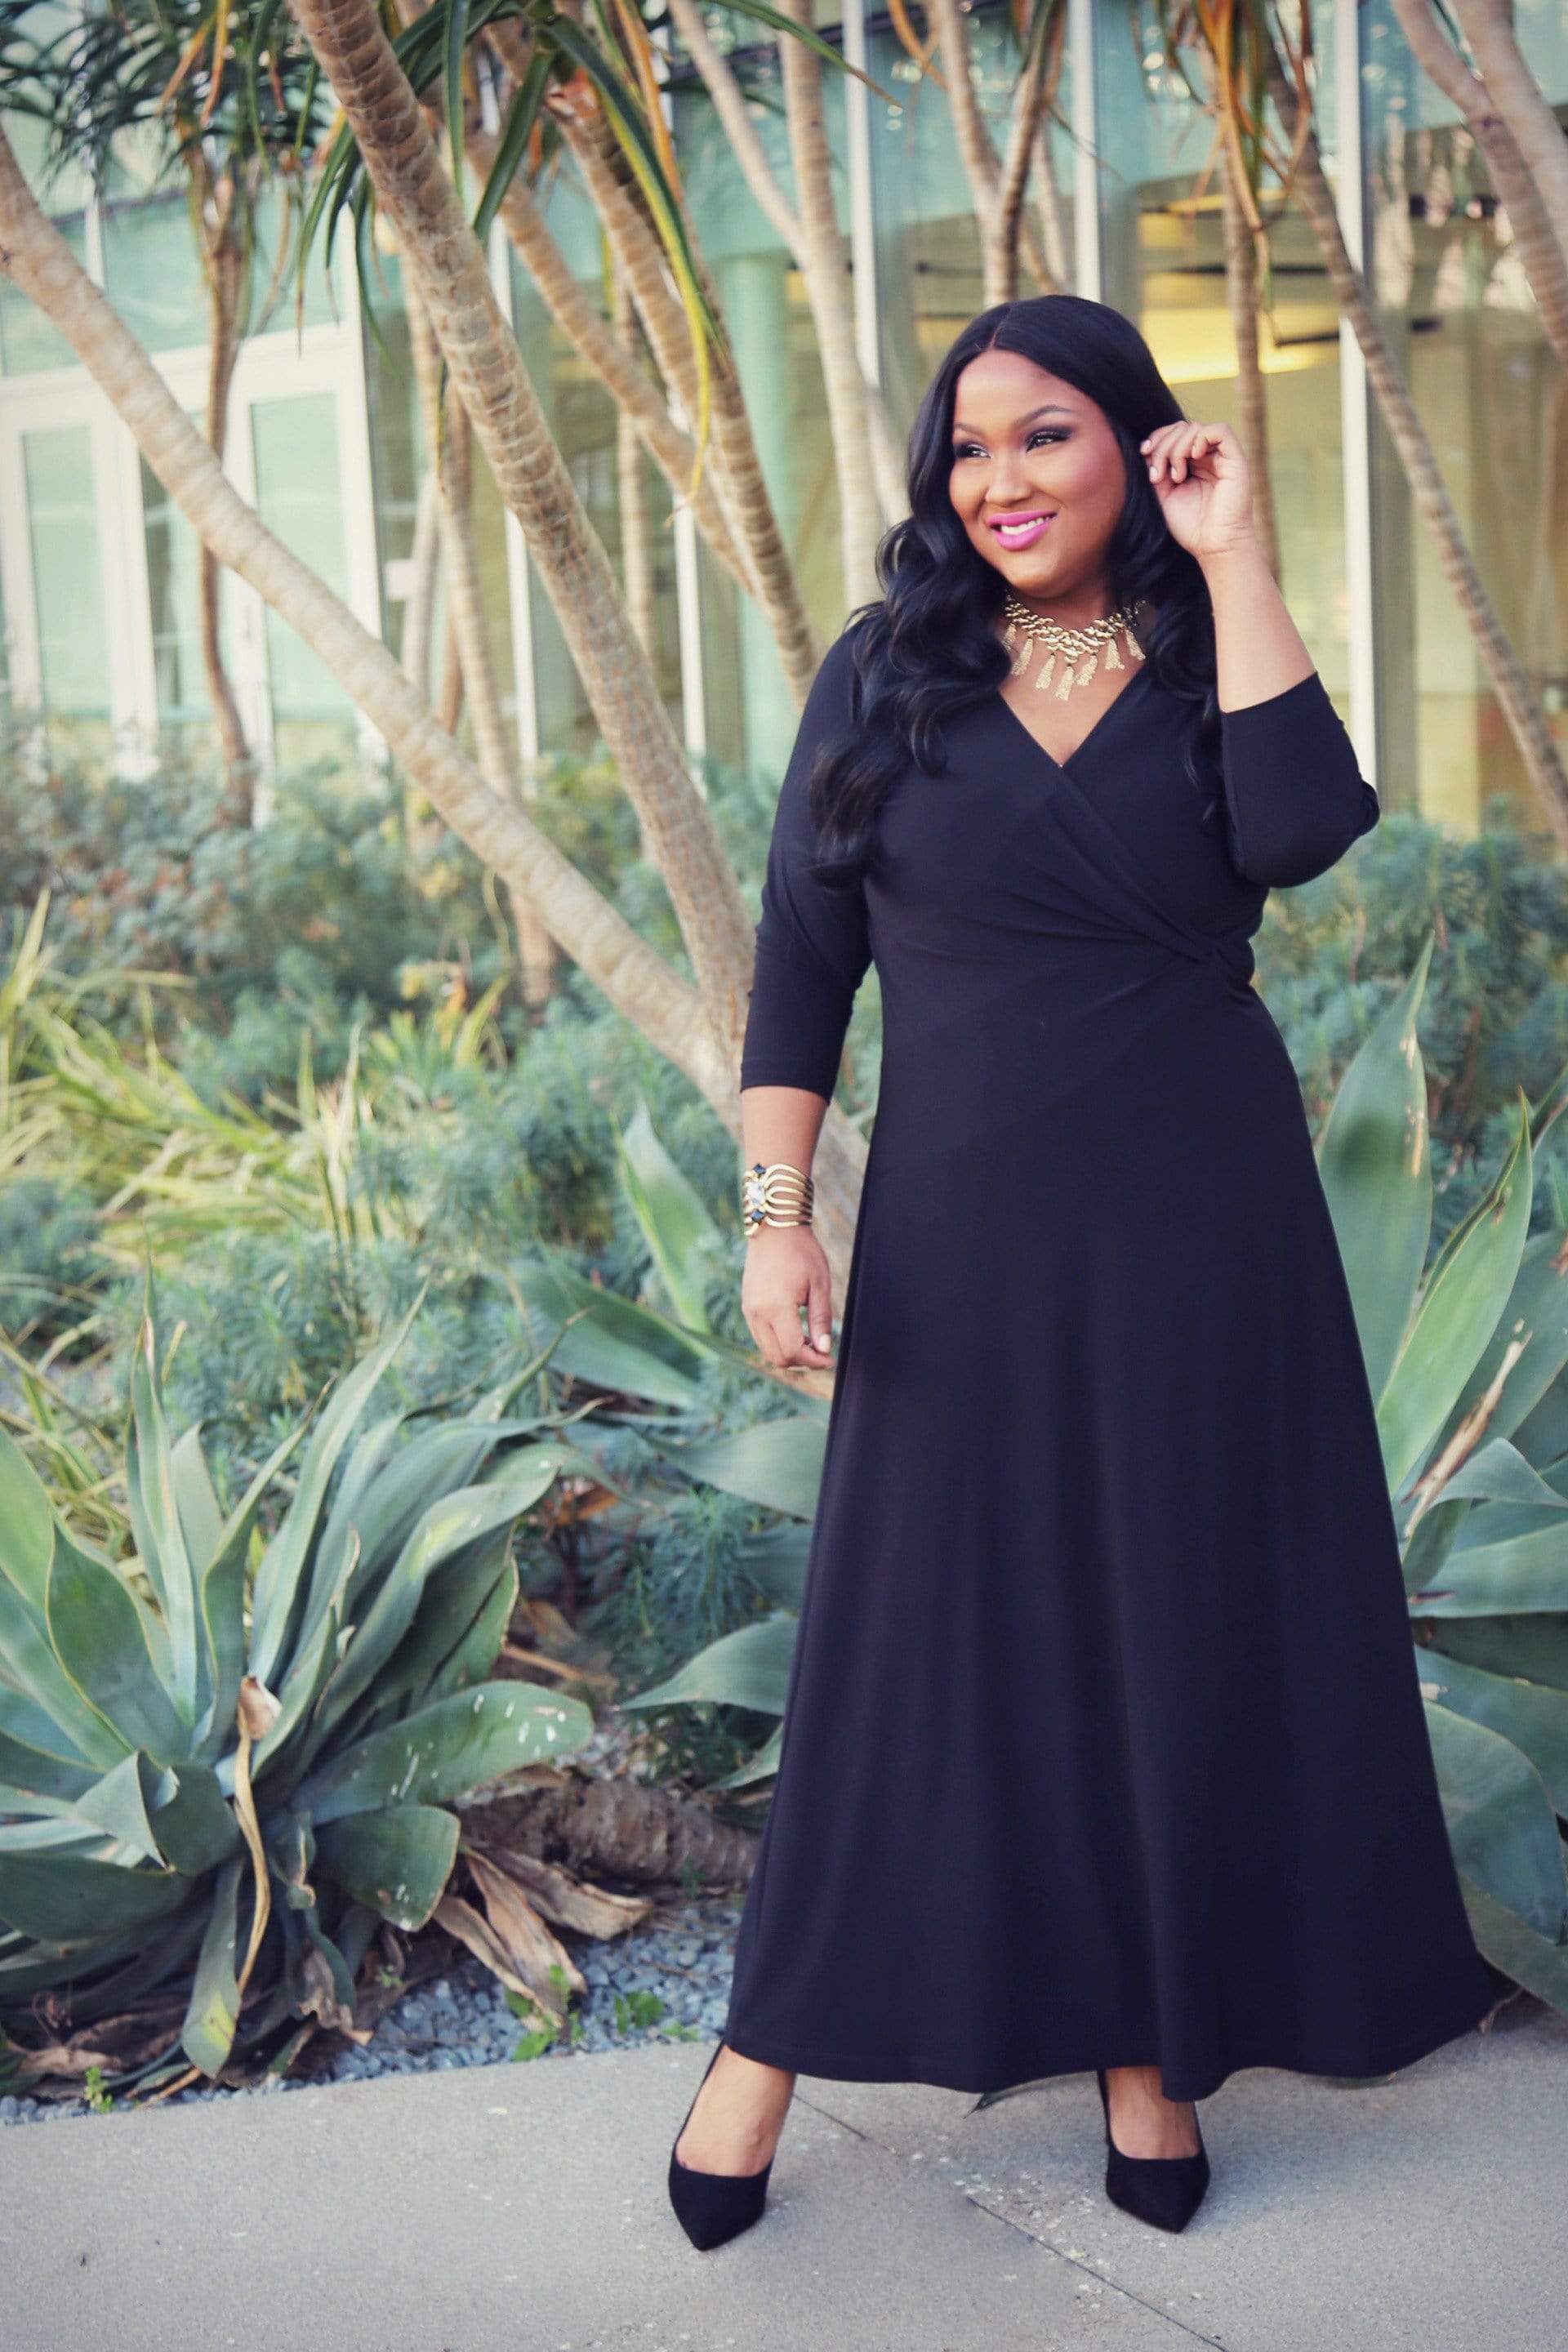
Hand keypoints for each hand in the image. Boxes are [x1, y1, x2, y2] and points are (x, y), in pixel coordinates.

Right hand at [742, 1226, 836, 1369]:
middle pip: (778, 1357)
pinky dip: (777, 1343)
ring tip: (809, 1342)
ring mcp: (749, 1311)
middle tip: (821, 1352)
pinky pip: (760, 1337)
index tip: (829, 1358)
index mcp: (777, 1307)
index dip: (814, 1361)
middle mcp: (758, 1313)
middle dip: (802, 1361)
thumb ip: (821, 1319)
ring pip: (767, 1351)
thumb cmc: (801, 1253)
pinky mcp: (747, 1307)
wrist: (774, 1230)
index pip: (794, 1350)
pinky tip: (795, 1332)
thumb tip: (824, 1349)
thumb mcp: (820, 1285)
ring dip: (789, 1354)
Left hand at [1140, 421, 1257, 565]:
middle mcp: (1208, 457)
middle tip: (1159, 475)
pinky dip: (1201, 438)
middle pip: (1182, 428)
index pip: (1174, 434)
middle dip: (1163, 445)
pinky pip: (1221, 431)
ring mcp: (1222, 457)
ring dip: (1177, 447)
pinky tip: (1193, 457)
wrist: (1214, 545)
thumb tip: (1147, 448)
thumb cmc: (1191, 526)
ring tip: (1176, 476)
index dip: (1157, 437)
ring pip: (1196, 428)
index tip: (1144, 453)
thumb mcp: (1164, 495)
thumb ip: (1157, 469)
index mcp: (1193, 464)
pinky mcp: (1235, 459)